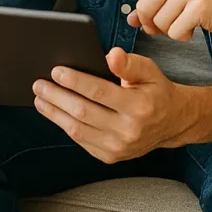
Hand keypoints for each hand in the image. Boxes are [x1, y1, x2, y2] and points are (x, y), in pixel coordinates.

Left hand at [32, 48, 193, 163]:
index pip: (99, 92)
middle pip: (83, 112)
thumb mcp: (150, 71)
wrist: (172, 123)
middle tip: (39, 84)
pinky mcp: (109, 156)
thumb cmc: (156, 92)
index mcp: (139, 107)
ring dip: (54, 113)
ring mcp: (118, 147)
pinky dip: (64, 125)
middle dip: (57, 96)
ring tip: (40, 98)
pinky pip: (80, 140)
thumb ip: (129, 63)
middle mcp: (128, 130)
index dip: (75, 81)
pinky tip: (54, 112)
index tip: (56, 71)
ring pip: (77, 129)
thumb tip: (111, 55)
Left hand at [88, 0, 211, 40]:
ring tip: (186, 21)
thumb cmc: (209, 3)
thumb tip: (131, 17)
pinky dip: (182, 37)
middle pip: (142, 9)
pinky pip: (174, 32)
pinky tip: (196, 28)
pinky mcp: (199, 5)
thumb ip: (154, 1)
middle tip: (168, 23)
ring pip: (157, 23)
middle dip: (151, 24)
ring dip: (169, 30)